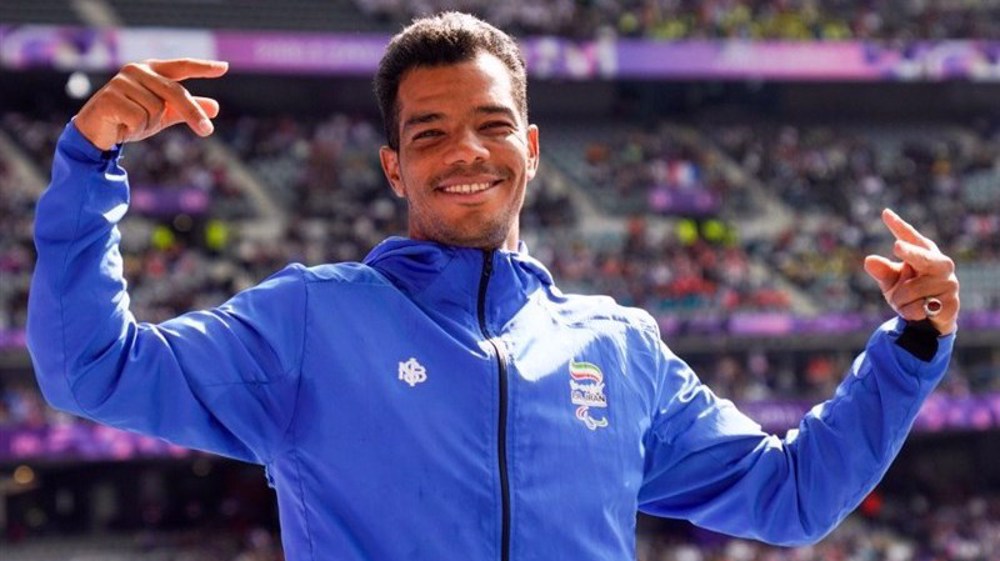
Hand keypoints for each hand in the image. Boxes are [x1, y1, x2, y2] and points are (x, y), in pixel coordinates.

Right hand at [73, 58, 228, 150]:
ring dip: (148, 124)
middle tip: (207, 131)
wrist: (98, 132)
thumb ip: (186, 109)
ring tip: (132, 122)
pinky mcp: (110, 97)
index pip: (181, 67)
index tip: (224, 67)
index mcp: (151, 70)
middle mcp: (136, 70)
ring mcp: (121, 81)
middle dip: (192, 113)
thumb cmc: (131, 119)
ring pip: (156, 109)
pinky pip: (138, 118)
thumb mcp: (163, 115)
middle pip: (176, 92)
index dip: (202, 67)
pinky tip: (121, 125)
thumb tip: (215, 107)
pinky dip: (134, 128)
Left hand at [864, 208, 959, 334]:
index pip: (910, 237)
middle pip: (921, 257)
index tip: (885, 213)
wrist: (929, 319)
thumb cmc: (910, 292)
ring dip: (900, 301)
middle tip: (896, 246)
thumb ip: (882, 272)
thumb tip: (869, 260)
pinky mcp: (951, 302)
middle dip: (910, 253)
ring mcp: (948, 283)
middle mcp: (940, 264)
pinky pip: (918, 308)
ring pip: (910, 290)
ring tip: (908, 303)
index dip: (899, 226)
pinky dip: (910, 312)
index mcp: (925, 253)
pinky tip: (920, 313)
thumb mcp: (892, 282)